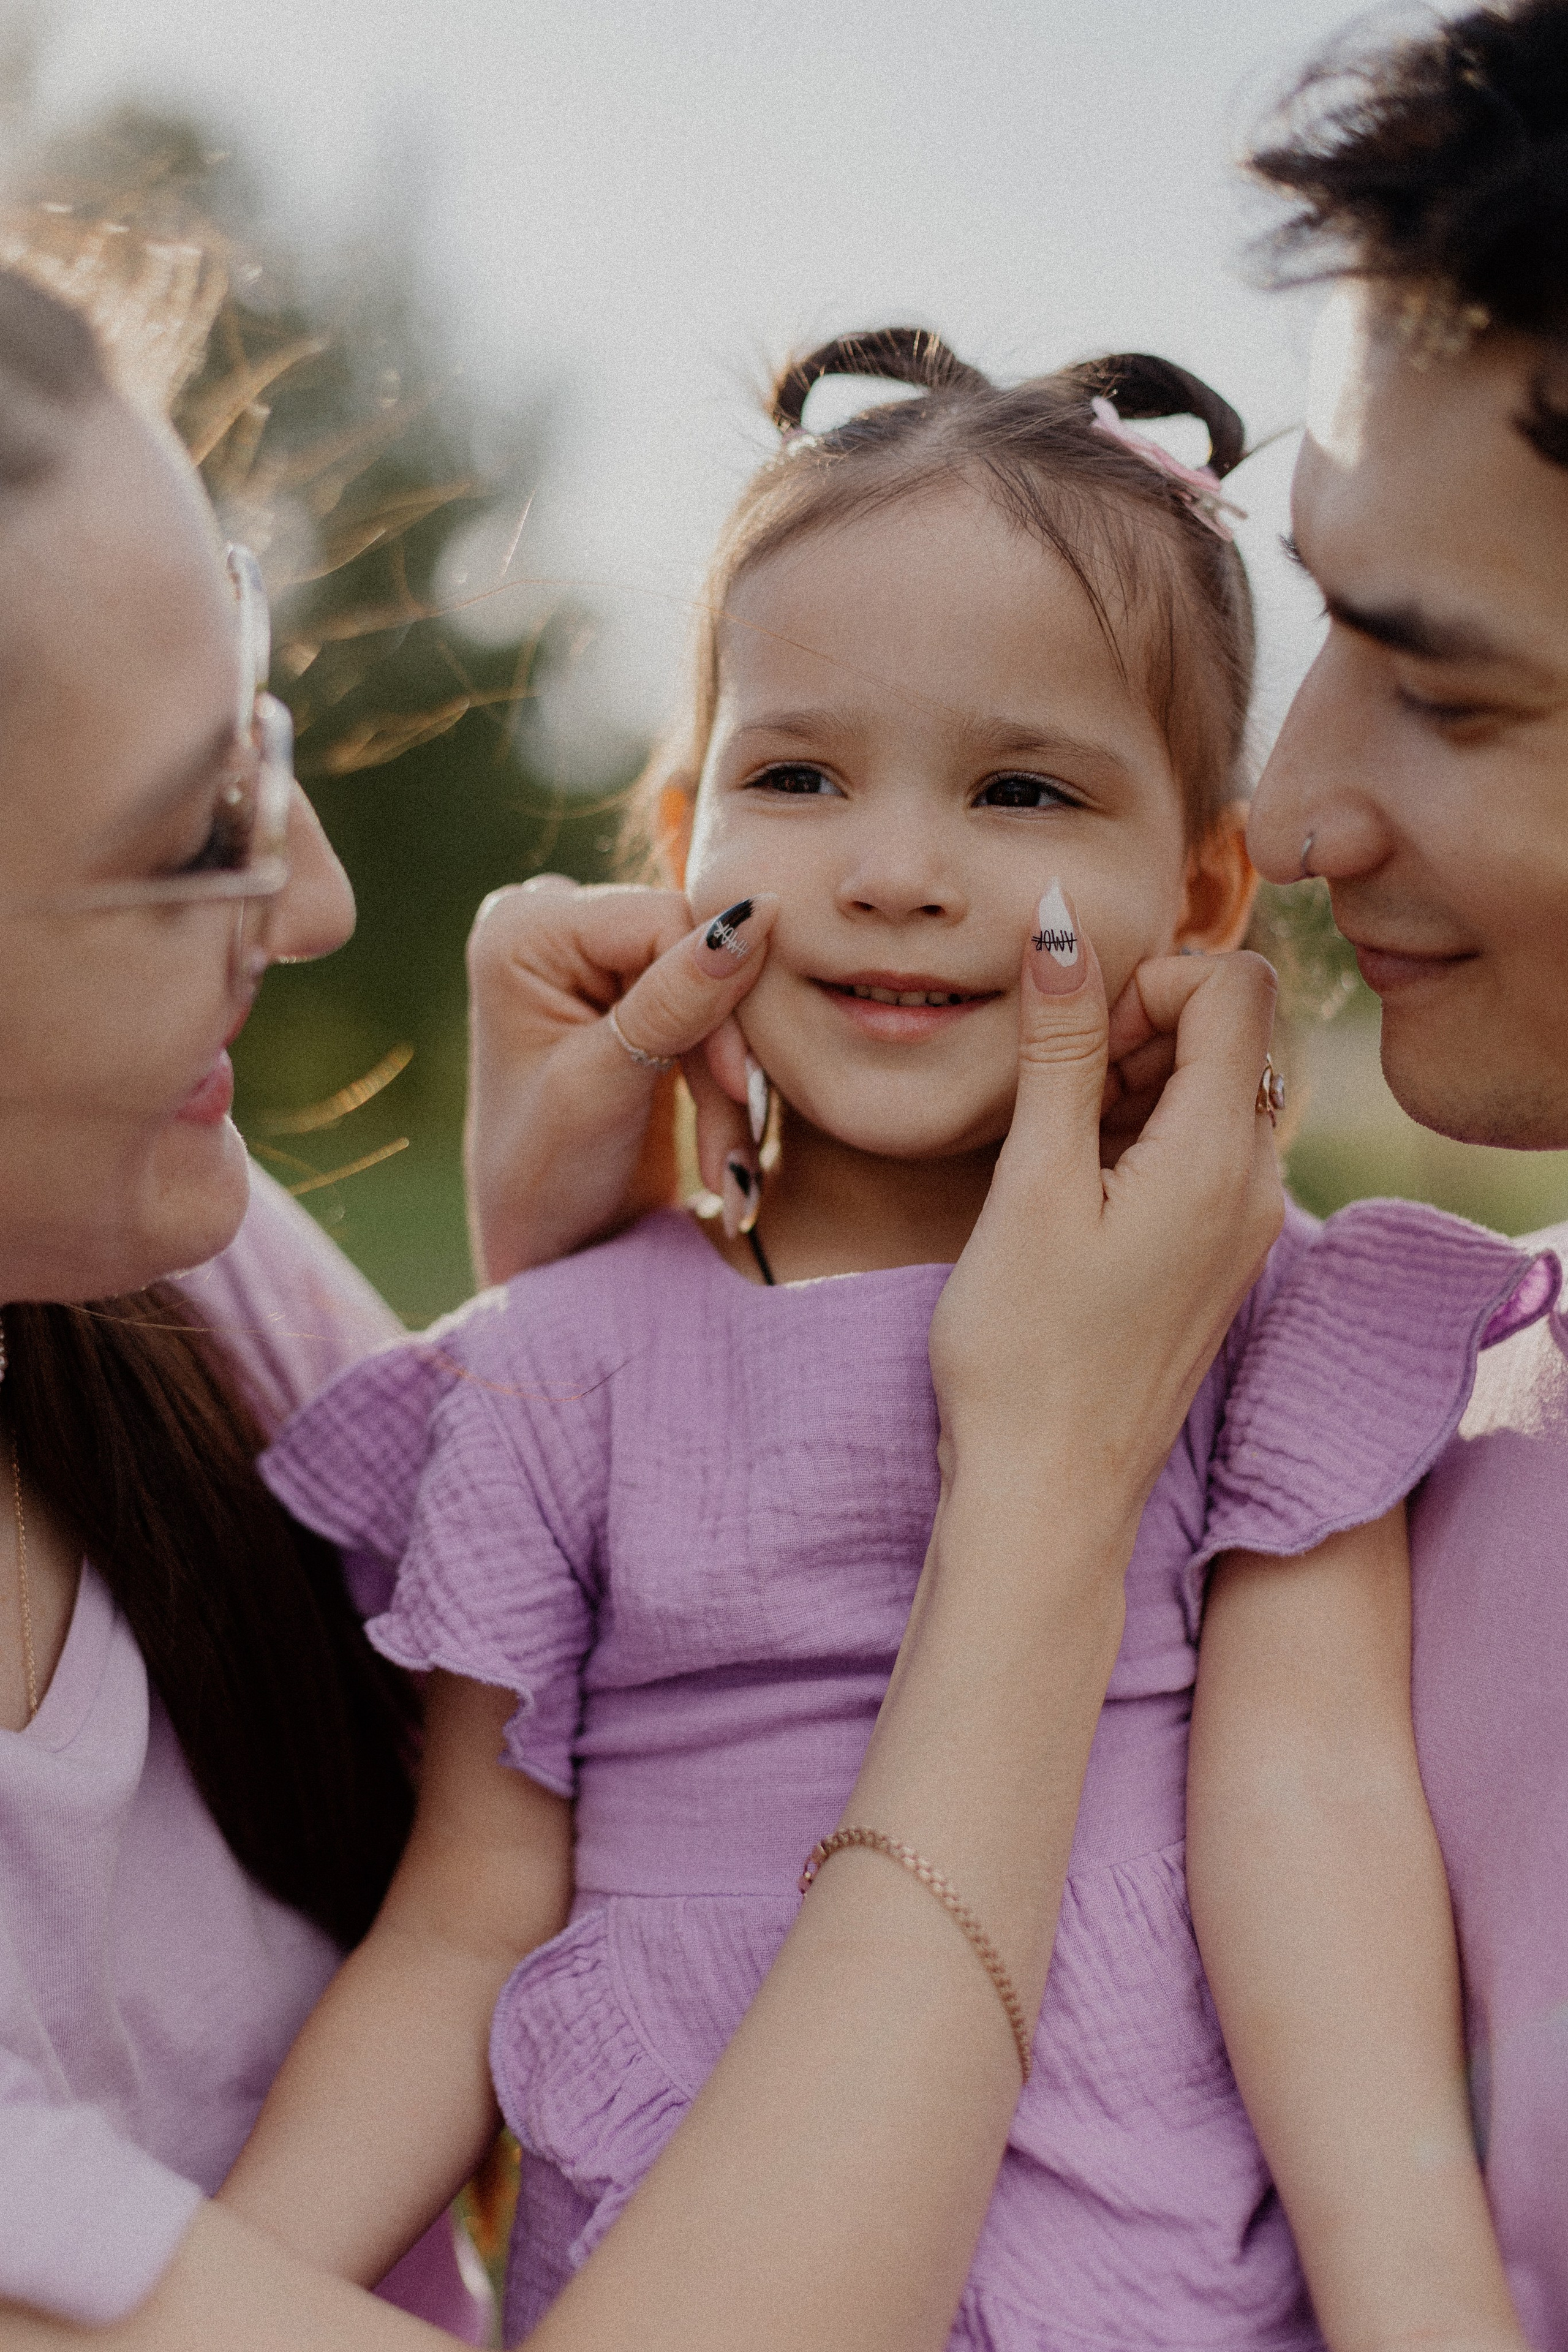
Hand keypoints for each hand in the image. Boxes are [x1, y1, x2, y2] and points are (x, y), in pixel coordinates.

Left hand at [465, 878, 777, 1283]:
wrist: (548, 1252)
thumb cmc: (546, 1180)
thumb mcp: (604, 1087)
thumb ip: (676, 999)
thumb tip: (760, 910)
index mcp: (523, 929)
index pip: (662, 919)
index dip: (718, 994)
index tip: (736, 1089)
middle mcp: (551, 924)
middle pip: (690, 951)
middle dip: (721, 1050)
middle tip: (737, 1138)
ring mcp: (590, 958)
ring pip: (711, 985)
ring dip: (727, 1080)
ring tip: (728, 1164)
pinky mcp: (628, 994)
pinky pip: (708, 1009)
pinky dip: (721, 1078)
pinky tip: (725, 1146)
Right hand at [929, 908, 1283, 1540]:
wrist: (1047, 1494)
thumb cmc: (1025, 1350)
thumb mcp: (1029, 1182)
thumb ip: (1057, 1045)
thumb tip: (1062, 924)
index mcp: (1222, 1155)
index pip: (1238, 984)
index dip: (1150, 980)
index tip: (1076, 1038)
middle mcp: (1257, 1182)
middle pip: (1228, 1033)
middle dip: (1135, 1030)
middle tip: (1054, 1095)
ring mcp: (1243, 1223)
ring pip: (1206, 1091)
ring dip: (1128, 1085)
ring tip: (1052, 1151)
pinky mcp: (1215, 1255)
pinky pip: (1195, 1152)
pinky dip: (1134, 1139)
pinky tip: (1069, 1191)